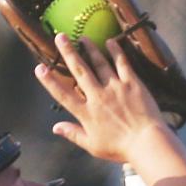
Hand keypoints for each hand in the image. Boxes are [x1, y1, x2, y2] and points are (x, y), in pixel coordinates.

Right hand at [34, 34, 169, 163]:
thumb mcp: (92, 146)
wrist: (146, 143)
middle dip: (68, 52)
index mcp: (86, 113)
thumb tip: (56, 127)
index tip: (39, 68)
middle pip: (80, 70)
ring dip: (90, 49)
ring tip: (83, 38)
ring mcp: (115, 88)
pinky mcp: (132, 84)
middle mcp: (98, 97)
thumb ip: (73, 134)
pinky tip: (110, 42)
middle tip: (60, 37)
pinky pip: (122, 64)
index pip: (63, 94)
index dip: (50, 81)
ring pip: (99, 63)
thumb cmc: (119, 148)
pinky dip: (116, 52)